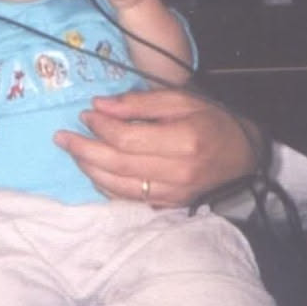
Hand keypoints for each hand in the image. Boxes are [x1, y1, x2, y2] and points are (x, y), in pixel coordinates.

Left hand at [54, 86, 257, 207]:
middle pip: (118, 165)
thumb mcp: (182, 100)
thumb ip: (140, 103)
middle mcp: (178, 172)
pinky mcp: (169, 205)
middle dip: (84, 150)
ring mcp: (173, 193)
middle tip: (62, 137)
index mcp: (184, 141)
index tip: (86, 113)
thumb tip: (100, 105)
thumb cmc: (212, 122)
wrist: (244, 157)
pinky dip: (106, 186)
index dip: (101, 126)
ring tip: (73, 151)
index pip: (128, 139)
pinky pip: (129, 199)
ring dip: (90, 170)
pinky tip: (93, 171)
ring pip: (119, 187)